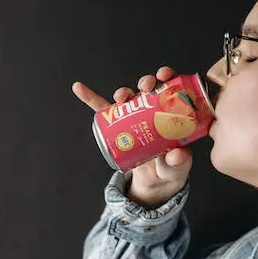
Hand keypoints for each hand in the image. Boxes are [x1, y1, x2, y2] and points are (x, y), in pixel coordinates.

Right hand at [72, 66, 193, 208]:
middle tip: (146, 87)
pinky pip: (102, 111)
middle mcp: (152, 110)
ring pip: (127, 98)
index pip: (171, 89)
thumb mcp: (177, 167)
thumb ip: (179, 162)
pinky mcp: (117, 128)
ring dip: (123, 92)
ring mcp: (133, 118)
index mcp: (171, 114)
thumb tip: (177, 155)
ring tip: (121, 98)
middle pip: (148, 89)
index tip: (165, 76)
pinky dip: (90, 98)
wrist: (154, 183)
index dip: (167, 77)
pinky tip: (79, 88)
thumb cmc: (171, 170)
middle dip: (146, 82)